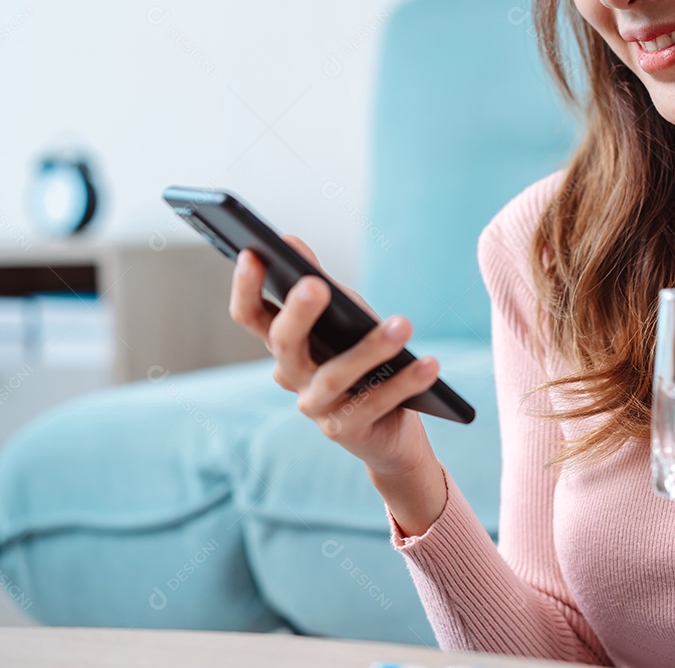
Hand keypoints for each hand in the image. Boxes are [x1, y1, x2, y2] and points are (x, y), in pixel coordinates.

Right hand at [228, 239, 442, 488]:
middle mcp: (290, 375)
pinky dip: (404, 382)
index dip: (245, 287)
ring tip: (403, 324)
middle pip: (284, 343)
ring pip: (335, 375)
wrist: (388, 431)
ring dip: (371, 349)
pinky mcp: (344, 430)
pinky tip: (429, 363)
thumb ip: (319, 284)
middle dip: (299, 313)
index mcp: (283, 344)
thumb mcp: (343, 318)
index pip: (251, 315)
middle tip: (315, 285)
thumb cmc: (363, 362)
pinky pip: (374, 403)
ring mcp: (314, 406)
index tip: (251, 253)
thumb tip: (290, 242)